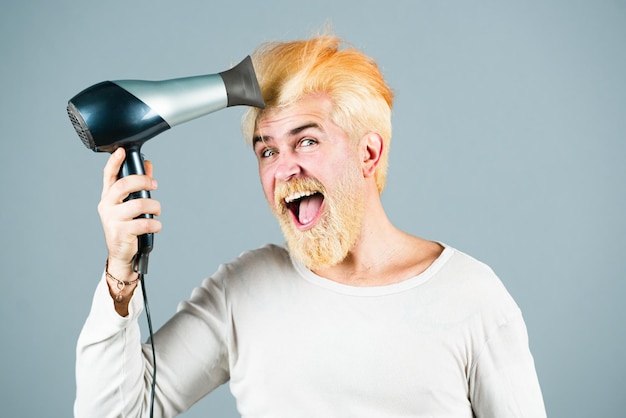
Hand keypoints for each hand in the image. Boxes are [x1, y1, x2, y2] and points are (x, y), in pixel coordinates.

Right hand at [98, 148, 161, 281]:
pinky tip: (156, 226)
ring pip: (138, 205)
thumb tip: (147, 164)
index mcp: (108, 197)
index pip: (109, 176)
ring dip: (154, 206)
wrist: (122, 254)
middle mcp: (107, 206)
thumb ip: (139, 185)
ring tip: (157, 211)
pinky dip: (155, 224)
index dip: (114, 162)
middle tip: (155, 184)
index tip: (121, 151)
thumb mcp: (130, 204)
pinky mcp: (120, 233)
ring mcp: (112, 220)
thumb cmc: (127, 226)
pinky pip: (144, 223)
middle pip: (123, 186)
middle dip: (142, 181)